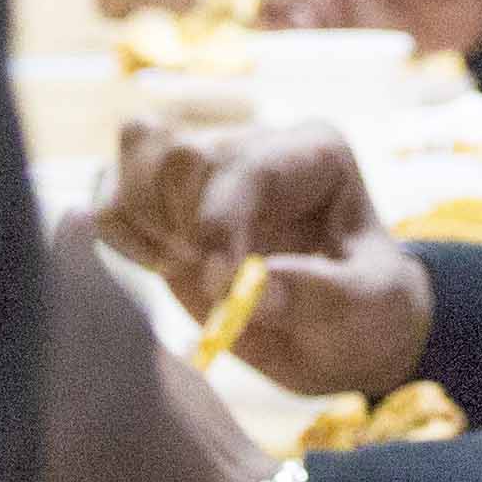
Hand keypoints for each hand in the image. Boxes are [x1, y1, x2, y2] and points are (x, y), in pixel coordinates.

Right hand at [100, 119, 378, 310]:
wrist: (341, 335)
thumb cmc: (369, 311)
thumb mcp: (370, 307)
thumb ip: (318, 295)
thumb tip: (254, 289)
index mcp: (313, 155)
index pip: (247, 165)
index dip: (221, 222)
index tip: (222, 286)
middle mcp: (253, 146)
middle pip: (181, 152)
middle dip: (184, 225)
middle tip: (214, 284)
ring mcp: (204, 170)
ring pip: (136, 154)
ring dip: (146, 223)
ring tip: (185, 268)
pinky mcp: (162, 203)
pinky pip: (110, 195)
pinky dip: (120, 234)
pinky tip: (161, 266)